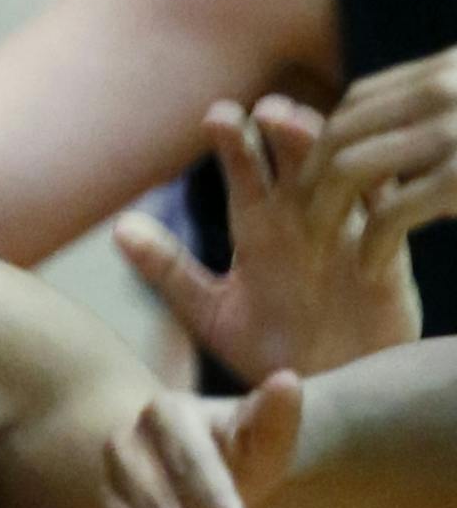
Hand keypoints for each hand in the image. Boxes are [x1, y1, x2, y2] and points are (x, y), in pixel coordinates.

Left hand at [115, 94, 417, 380]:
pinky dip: (378, 199)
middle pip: (298, 163)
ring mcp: (347, 239)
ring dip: (327, 154)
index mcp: (260, 229)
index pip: (247, 173)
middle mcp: (304, 223)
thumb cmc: (264, 351)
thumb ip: (167, 270)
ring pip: (345, 180)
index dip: (235, 142)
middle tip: (267, 109)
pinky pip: (388, 222)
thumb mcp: (208, 312)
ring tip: (303, 128)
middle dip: (285, 132)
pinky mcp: (386, 265)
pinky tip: (360, 179)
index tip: (216, 115)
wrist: (315, 397)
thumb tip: (118, 226)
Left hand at [303, 45, 456, 275]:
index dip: (324, 145)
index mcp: (450, 69)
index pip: (357, 102)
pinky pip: (390, 214)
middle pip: (340, 133)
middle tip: (303, 228)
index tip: (314, 186)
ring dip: (323, 216)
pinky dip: (369, 245)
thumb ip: (447, 104)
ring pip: (349, 170)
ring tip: (325, 251)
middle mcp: (446, 89)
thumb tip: (399, 132)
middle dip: (309, 184)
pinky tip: (368, 267)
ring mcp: (455, 129)